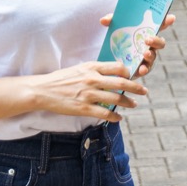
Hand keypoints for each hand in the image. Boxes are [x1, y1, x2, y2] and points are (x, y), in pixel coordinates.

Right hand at [24, 60, 149, 120]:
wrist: (43, 91)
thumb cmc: (61, 79)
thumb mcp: (80, 68)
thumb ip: (96, 69)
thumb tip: (113, 71)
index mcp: (91, 67)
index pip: (117, 67)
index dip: (128, 72)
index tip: (133, 76)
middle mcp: (92, 79)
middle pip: (121, 83)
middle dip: (135, 88)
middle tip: (144, 91)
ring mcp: (88, 94)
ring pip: (115, 99)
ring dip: (128, 102)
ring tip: (134, 104)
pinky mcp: (83, 108)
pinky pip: (104, 113)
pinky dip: (114, 117)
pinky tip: (119, 118)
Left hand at [98, 12, 175, 77]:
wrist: (110, 58)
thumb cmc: (118, 38)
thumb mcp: (115, 28)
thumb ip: (112, 21)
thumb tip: (103, 20)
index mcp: (147, 32)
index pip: (159, 26)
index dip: (166, 22)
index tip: (171, 18)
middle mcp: (150, 45)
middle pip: (160, 42)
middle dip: (156, 40)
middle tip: (148, 39)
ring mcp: (146, 57)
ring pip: (154, 56)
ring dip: (151, 55)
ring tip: (145, 54)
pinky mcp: (141, 68)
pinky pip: (146, 69)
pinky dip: (144, 69)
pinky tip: (140, 70)